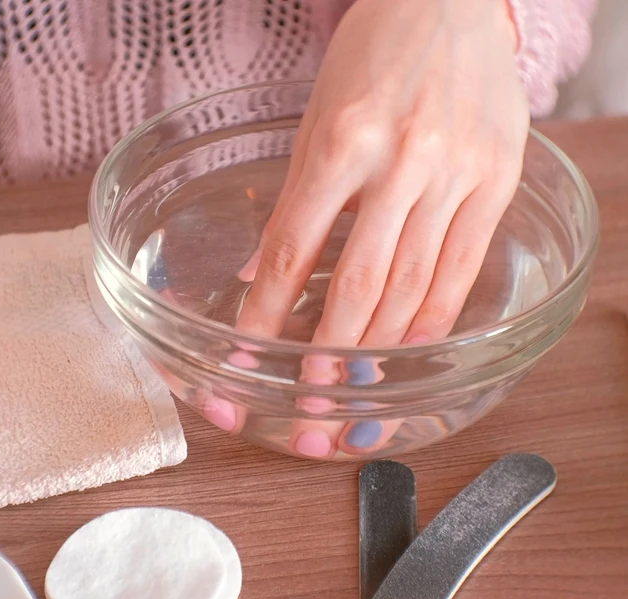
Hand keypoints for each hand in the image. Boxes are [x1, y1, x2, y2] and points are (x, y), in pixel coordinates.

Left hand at [205, 0, 529, 457]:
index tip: (247, 359)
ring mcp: (457, 171)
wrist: (450, 2)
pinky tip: (412, 352)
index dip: (268, 314)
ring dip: (381, 351)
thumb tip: (259, 275)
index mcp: (341, 140)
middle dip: (329, 357)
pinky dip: (434, 317)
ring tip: (355, 398)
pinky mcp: (498, 179)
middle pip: (357, 282)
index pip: (293, 249)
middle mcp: (402, 159)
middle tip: (309, 409)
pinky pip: (463, 264)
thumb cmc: (371, 56)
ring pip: (413, 283)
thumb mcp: (316, 118)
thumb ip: (294, 199)